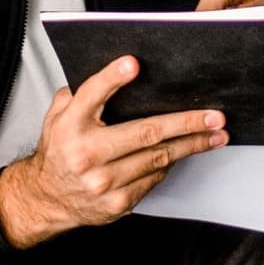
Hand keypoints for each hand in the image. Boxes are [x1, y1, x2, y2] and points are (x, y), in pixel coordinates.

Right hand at [0, 56, 227, 248]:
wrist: (48, 200)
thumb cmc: (58, 154)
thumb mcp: (55, 119)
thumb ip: (75, 97)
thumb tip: (107, 75)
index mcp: (70, 127)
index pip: (92, 95)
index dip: (112, 78)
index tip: (133, 64)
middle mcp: (87, 153)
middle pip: (145, 132)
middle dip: (185, 122)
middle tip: (213, 115)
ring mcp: (105, 180)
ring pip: (159, 157)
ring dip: (192, 145)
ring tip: (215, 134)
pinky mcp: (120, 201)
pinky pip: (154, 177)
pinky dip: (170, 163)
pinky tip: (184, 153)